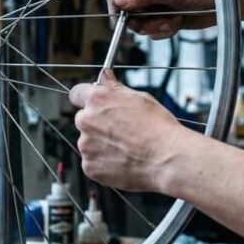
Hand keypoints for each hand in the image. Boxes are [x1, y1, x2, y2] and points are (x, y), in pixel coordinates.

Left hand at [68, 70, 191, 192]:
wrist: (166, 159)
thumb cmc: (158, 128)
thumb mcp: (139, 98)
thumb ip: (115, 87)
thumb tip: (105, 76)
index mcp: (97, 99)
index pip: (77, 93)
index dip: (86, 98)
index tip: (94, 104)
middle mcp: (86, 120)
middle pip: (83, 119)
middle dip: (97, 124)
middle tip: (120, 131)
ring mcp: (86, 145)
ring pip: (88, 142)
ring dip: (101, 144)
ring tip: (126, 148)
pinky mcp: (90, 166)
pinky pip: (92, 162)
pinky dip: (104, 163)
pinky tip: (123, 160)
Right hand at [107, 0, 215, 39]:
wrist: (226, 1)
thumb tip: (118, 0)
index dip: (117, 9)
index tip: (123, 23)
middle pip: (125, 12)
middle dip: (142, 21)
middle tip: (160, 20)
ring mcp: (153, 3)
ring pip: (138, 24)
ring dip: (156, 26)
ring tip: (174, 19)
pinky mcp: (161, 16)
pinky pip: (151, 30)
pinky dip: (163, 30)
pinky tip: (177, 22)